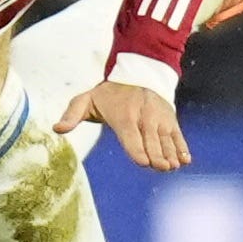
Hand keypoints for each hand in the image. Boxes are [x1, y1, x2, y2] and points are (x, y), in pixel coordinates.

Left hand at [58, 80, 191, 170]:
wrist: (137, 73)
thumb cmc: (108, 94)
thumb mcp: (86, 100)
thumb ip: (72, 115)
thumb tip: (56, 129)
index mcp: (124, 117)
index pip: (132, 136)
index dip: (138, 150)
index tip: (144, 162)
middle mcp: (144, 117)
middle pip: (152, 141)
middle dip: (158, 155)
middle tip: (162, 167)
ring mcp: (159, 118)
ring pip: (166, 139)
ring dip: (171, 154)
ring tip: (173, 166)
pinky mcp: (170, 120)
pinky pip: (177, 135)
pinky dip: (182, 147)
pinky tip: (185, 160)